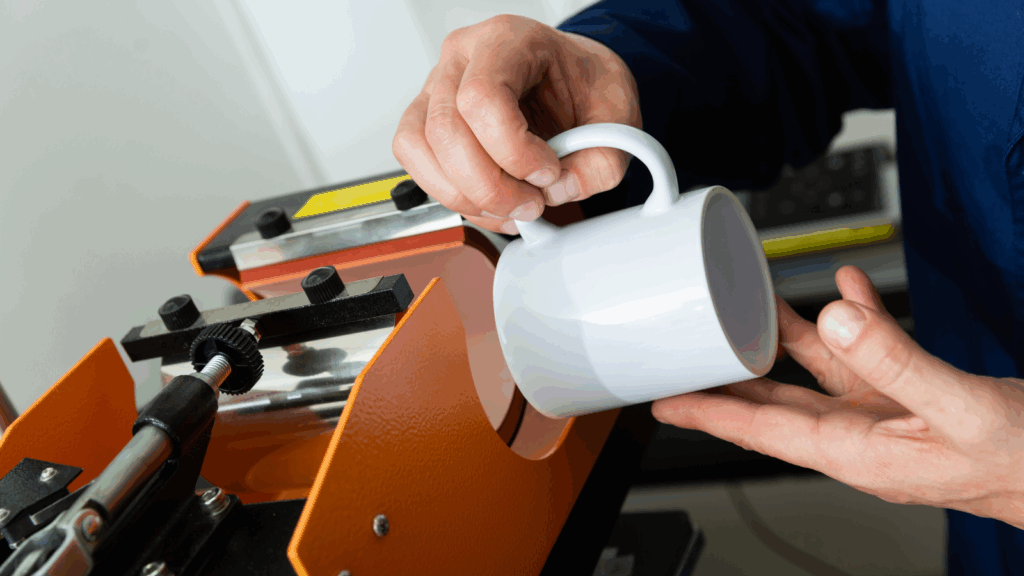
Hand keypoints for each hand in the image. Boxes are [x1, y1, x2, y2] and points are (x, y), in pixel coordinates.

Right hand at [392, 15, 640, 233]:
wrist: (573, 81)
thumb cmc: (585, 86)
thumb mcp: (618, 117)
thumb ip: (601, 161)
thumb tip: (557, 190)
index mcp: (509, 40)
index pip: (483, 97)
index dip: (513, 150)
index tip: (548, 171)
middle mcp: (463, 58)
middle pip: (447, 131)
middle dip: (490, 186)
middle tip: (531, 203)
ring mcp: (436, 87)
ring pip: (423, 150)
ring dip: (467, 196)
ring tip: (512, 206)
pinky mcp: (426, 120)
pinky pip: (417, 162)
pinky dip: (452, 195)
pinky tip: (488, 202)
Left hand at [653, 265, 1023, 527]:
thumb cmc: (1023, 462)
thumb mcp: (959, 407)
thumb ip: (895, 361)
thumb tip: (834, 317)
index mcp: (857, 452)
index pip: (761, 431)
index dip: (709, 414)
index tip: (663, 403)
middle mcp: (859, 435)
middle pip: (772, 404)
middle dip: (725, 379)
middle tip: (681, 354)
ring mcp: (883, 415)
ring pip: (815, 372)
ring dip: (783, 337)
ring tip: (746, 305)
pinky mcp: (909, 396)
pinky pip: (868, 353)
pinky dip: (855, 318)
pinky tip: (844, 286)